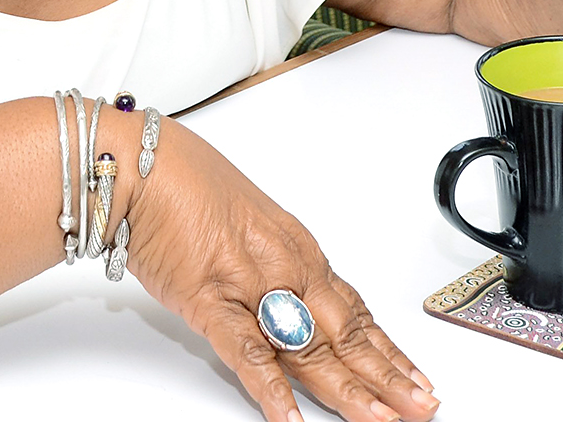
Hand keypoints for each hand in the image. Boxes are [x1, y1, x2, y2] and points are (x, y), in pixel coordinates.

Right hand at [126, 121, 438, 421]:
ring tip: (379, 421)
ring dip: (348, 390)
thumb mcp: (248, 223)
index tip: (414, 378)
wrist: (141, 166)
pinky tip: (290, 418)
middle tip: (421, 408)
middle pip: (346, 336)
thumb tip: (291, 296)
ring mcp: (250, 287)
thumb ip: (274, 264)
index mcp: (299, 250)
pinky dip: (270, 389)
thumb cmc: (186, 182)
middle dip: (386, 378)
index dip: (388, 351)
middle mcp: (285, 269)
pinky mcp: (209, 301)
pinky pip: (246, 352)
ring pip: (311, 349)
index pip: (355, 312)